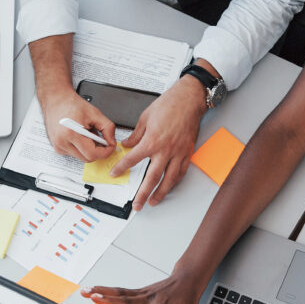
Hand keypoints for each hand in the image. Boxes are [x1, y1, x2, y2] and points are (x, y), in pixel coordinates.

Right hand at [40, 89, 116, 162]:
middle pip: (87, 158)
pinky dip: (82, 148)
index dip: (105, 152)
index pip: (92, 154)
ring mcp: (59, 147)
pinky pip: (75, 154)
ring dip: (90, 149)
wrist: (56, 100)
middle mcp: (62, 143)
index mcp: (70, 134)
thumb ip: (107, 128)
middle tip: (103, 140)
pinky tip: (82, 137)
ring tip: (90, 135)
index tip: (110, 146)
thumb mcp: (94, 113)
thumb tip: (112, 141)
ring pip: (82, 157)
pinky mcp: (58, 148)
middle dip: (98, 151)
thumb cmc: (71, 105)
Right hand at [81, 269, 208, 303]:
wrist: (186, 280)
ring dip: (101, 291)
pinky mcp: (138, 291)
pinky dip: (107, 289)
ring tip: (86, 291)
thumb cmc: (185, 299)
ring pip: (119, 293)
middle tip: (92, 298)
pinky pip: (120, 290)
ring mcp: (142, 294)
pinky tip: (95, 290)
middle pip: (125, 301)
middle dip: (107, 300)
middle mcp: (147, 300)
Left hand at [110, 76, 206, 210]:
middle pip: (152, 177)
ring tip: (154, 201)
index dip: (122, 168)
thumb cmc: (170, 104)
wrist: (189, 99)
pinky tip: (170, 186)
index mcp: (152, 140)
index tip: (115, 173)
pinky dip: (175, 181)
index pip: (133, 159)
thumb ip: (136, 134)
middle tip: (137, 204)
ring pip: (169, 179)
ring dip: (161, 193)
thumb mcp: (145, 117)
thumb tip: (128, 143)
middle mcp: (166, 150)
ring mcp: (178, 152)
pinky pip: (181, 171)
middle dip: (143, 193)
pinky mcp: (187, 152)